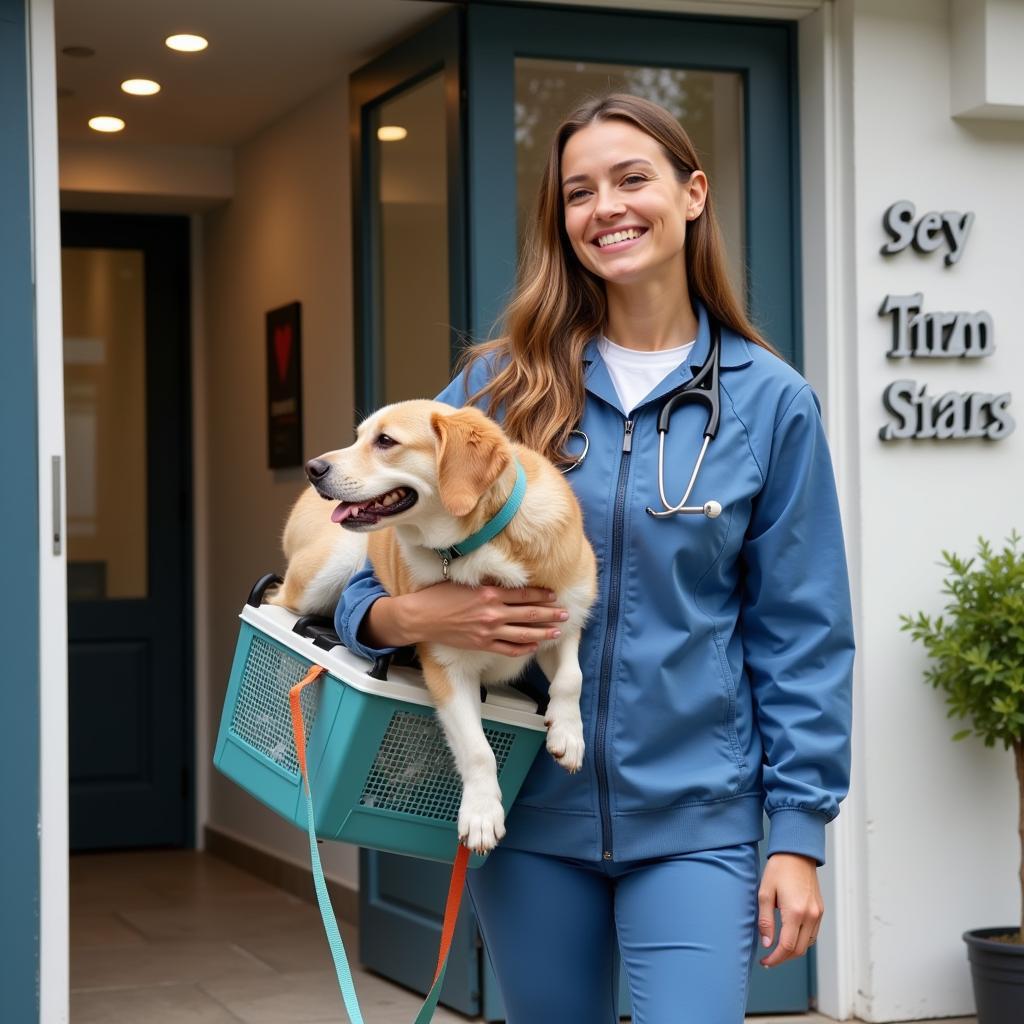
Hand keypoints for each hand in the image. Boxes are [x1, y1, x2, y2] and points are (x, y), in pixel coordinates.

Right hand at [370, 583, 566, 655]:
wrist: (420, 617)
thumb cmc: (438, 596)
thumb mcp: (465, 583)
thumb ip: (487, 584)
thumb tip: (505, 582)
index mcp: (489, 593)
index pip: (523, 594)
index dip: (542, 595)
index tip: (554, 595)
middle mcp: (492, 613)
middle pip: (529, 614)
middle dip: (550, 614)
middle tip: (565, 614)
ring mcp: (488, 631)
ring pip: (523, 634)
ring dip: (543, 633)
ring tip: (558, 632)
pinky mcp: (481, 644)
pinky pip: (508, 649)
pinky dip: (523, 648)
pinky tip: (533, 646)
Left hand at [757, 853, 822, 967]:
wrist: (797, 853)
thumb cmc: (778, 869)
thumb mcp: (764, 893)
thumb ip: (765, 920)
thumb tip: (767, 944)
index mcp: (795, 912)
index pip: (787, 947)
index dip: (775, 958)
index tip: (765, 962)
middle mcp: (810, 915)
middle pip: (798, 950)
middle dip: (783, 958)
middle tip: (768, 959)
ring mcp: (818, 913)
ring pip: (807, 944)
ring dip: (793, 951)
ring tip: (777, 949)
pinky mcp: (820, 910)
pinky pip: (812, 934)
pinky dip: (801, 940)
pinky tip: (790, 937)